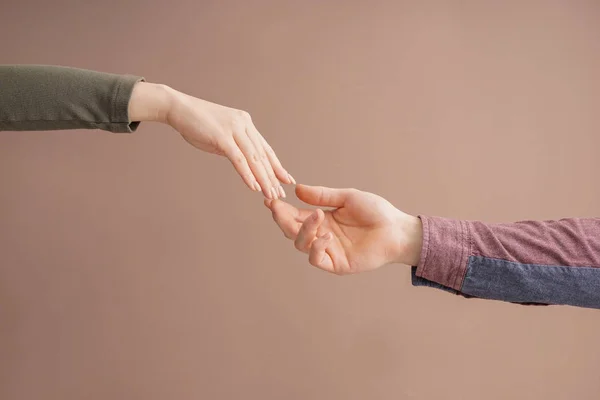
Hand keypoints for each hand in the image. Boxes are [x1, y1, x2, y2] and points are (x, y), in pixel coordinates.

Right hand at [129, 82, 293, 198]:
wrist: (177, 107)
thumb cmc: (196, 123)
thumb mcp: (220, 135)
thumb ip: (233, 147)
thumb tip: (243, 163)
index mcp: (246, 124)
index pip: (265, 149)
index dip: (277, 166)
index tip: (287, 180)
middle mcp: (244, 125)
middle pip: (263, 155)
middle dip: (273, 177)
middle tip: (282, 193)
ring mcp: (234, 129)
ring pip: (254, 158)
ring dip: (263, 179)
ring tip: (271, 195)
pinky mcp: (222, 137)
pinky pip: (239, 159)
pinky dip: (248, 174)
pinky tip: (254, 187)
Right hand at [265, 184, 422, 274]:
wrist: (397, 230)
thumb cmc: (376, 212)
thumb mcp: (347, 198)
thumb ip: (322, 195)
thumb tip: (297, 190)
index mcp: (322, 218)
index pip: (294, 215)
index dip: (281, 209)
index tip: (270, 199)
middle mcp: (321, 234)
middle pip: (292, 230)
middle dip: (283, 219)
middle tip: (277, 207)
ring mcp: (328, 250)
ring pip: (301, 245)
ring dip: (303, 231)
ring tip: (316, 218)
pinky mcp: (336, 264)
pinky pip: (316, 259)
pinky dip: (316, 248)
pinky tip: (325, 237)